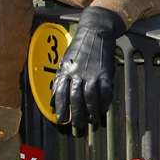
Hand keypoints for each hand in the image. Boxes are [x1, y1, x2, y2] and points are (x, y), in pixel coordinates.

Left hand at [51, 6, 124, 127]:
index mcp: (66, 71)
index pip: (61, 93)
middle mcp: (78, 73)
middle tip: (77, 127)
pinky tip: (103, 110)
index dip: (61, 108)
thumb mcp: (65, 61)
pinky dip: (104, 103)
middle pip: (76, 99)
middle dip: (76, 115)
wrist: (95, 31)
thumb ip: (61, 79)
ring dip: (91, 112)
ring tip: (92, 122)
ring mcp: (92, 74)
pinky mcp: (105, 73)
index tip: (61, 120)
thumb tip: (54, 98)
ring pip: (90, 98)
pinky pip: (105, 92)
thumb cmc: (79, 48)